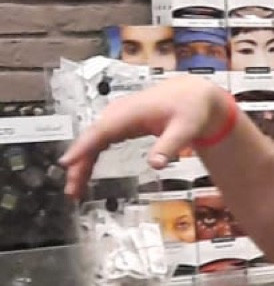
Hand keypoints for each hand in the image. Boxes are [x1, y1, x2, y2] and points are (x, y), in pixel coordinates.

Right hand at [59, 77, 228, 199]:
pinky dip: (90, 157)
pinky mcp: (119, 124)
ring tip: (75, 189)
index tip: (67, 162)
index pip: (101, 131)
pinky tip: (85, 173)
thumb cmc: (190, 109)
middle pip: (91, 138)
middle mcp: (119, 113)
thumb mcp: (185, 130)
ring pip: (93, 141)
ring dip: (81, 163)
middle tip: (71, 190)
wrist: (194, 94)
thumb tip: (155, 165)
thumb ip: (169, 147)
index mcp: (131, 112)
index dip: (82, 147)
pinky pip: (99, 141)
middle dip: (78, 163)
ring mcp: (117, 118)